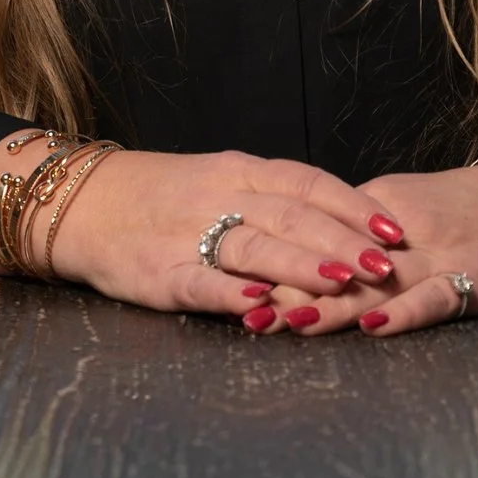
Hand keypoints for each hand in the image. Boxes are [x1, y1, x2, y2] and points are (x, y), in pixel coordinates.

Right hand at [36, 148, 405, 319]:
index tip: (394, 231)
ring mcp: (189, 234)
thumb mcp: (222, 180)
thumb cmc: (164, 197)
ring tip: (343, 283)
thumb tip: (343, 226)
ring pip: (254, 246)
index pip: (308, 183)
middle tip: (385, 267)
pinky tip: (261, 305)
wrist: (83, 203)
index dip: (353, 207)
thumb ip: (274, 199)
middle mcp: (220, 196)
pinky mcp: (159, 272)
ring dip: (302, 265)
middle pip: (292, 215)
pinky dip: (232, 294)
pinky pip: (200, 283)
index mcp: (240, 171)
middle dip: (343, 242)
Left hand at [258, 147, 477, 336]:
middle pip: (338, 260)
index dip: (277, 258)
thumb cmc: (460, 211)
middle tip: (247, 312)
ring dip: (332, 303)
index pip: (317, 234)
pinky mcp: (473, 280)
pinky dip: (403, 313)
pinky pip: (434, 298)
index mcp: (375, 208)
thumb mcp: (398, 210)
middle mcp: (399, 231)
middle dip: (290, 286)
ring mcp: (438, 256)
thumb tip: (293, 253)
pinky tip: (373, 326)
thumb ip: (351, 231)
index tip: (235, 279)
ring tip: (289, 320)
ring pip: (376, 282)